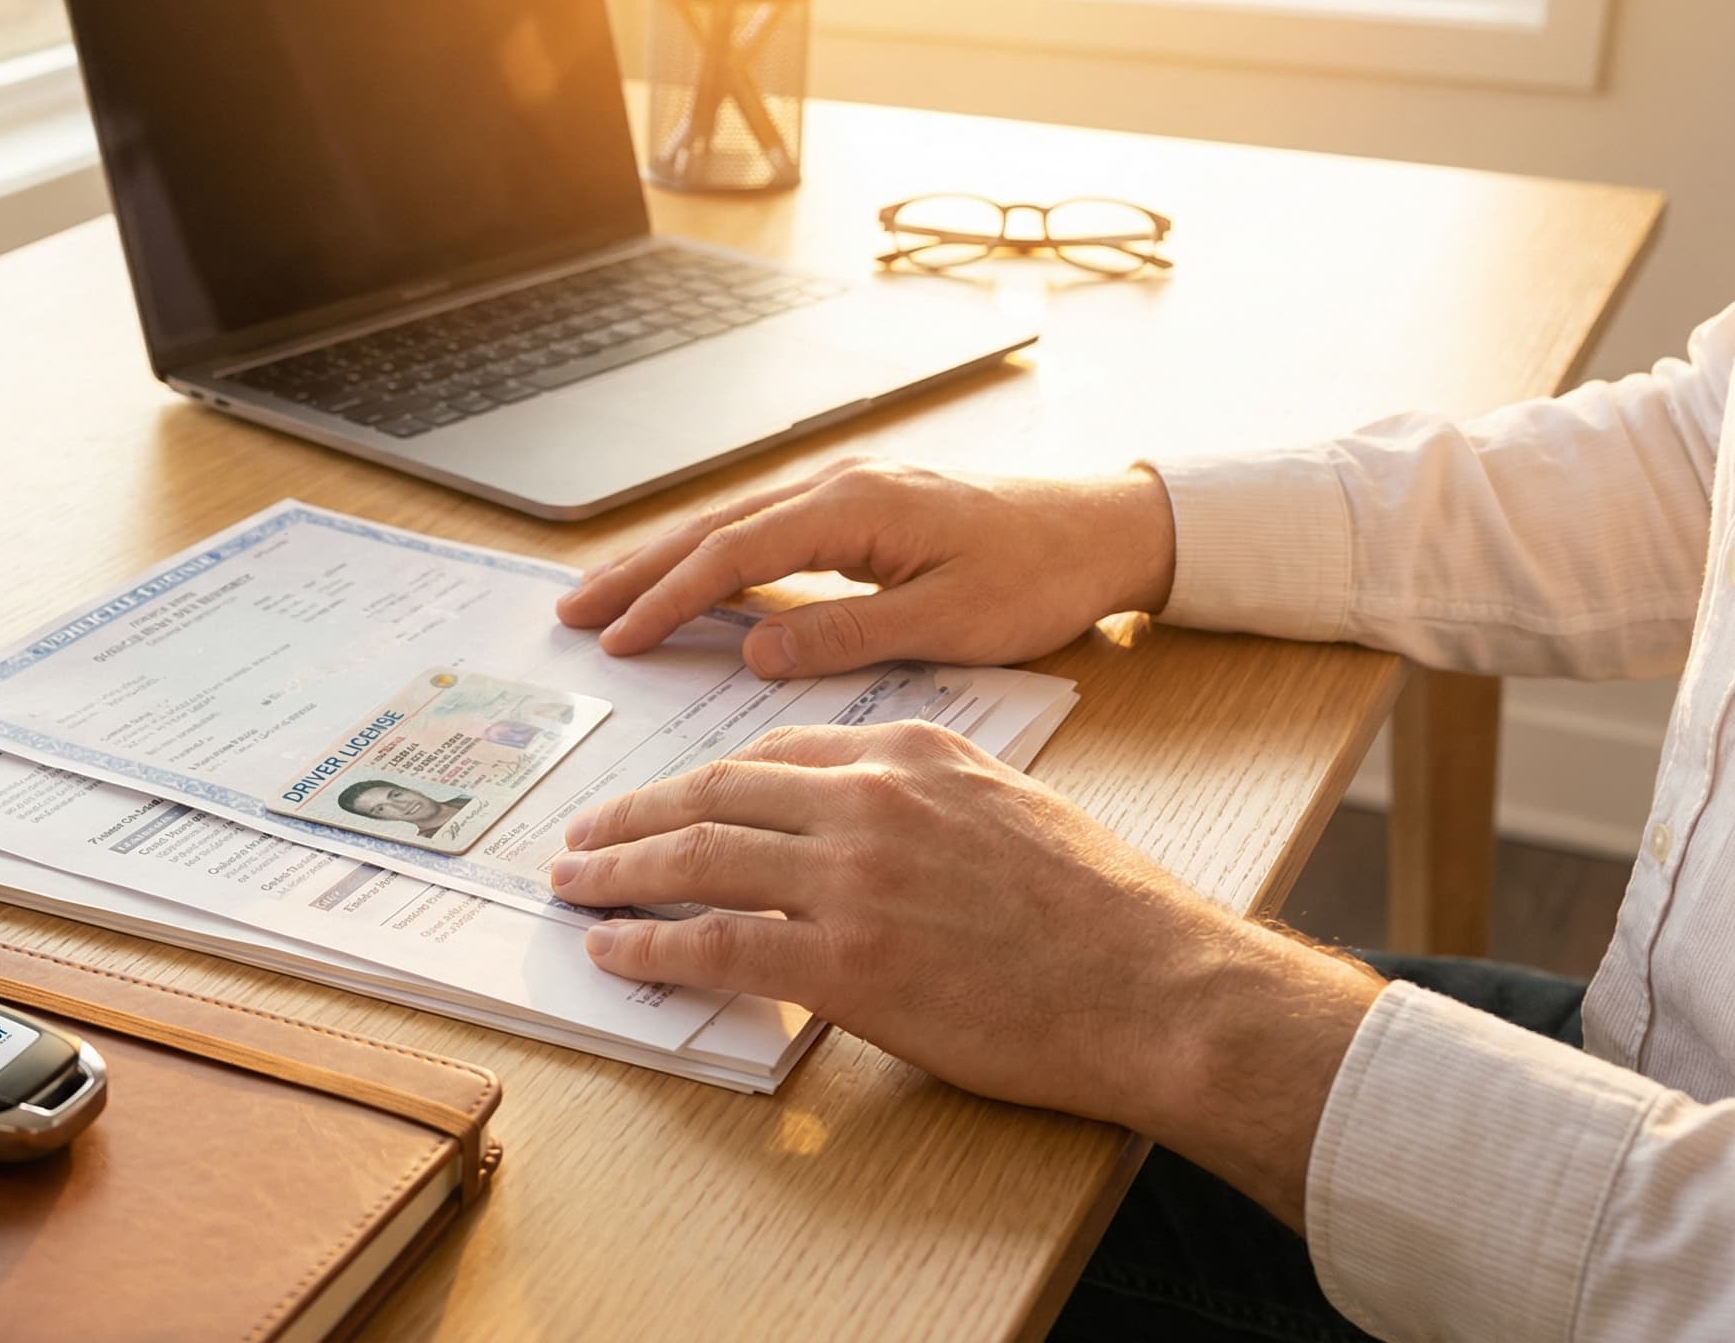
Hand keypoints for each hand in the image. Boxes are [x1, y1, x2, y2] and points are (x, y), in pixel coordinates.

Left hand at [547, 721, 1381, 1227]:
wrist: (1160, 985)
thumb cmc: (1107, 913)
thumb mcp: (1010, 810)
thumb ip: (924, 802)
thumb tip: (860, 834)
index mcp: (911, 751)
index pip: (774, 748)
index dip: (704, 778)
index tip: (666, 797)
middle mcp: (870, 797)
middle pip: (715, 790)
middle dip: (635, 813)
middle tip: (584, 836)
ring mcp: (851, 876)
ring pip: (698, 855)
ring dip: (619, 870)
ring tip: (574, 886)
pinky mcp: (844, 960)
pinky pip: (714, 943)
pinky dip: (650, 944)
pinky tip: (614, 950)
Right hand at [556, 458, 1177, 676]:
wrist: (1108, 527)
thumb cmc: (1043, 575)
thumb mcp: (952, 620)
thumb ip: (850, 634)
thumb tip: (756, 651)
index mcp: (857, 507)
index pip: (735, 556)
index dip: (669, 599)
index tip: (617, 639)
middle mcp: (841, 485)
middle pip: (713, 527)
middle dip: (637, 570)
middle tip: (570, 612)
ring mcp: (847, 490)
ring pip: (732, 523)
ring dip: (664, 559)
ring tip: (602, 596)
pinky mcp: (860, 508)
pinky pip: (764, 530)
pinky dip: (711, 556)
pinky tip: (685, 582)